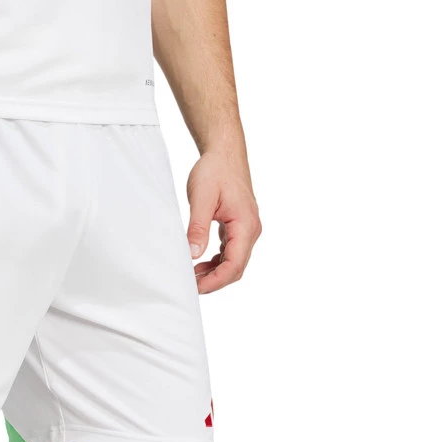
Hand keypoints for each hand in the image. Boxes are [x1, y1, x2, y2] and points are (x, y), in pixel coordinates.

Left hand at [186, 147, 261, 293]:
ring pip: (234, 263)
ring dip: (214, 273)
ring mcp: (247, 230)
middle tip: (189, 286)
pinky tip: (200, 264)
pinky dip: (217, 263)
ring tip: (191, 277)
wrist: (225, 153)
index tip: (195, 288)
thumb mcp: (201, 198)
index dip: (215, 281)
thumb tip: (193, 254)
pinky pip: (231, 253)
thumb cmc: (215, 171)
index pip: (234, 265)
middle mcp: (251, 230)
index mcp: (246, 225)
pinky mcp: (239, 228)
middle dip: (214, 281)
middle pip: (236, 268)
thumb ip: (198, 227)